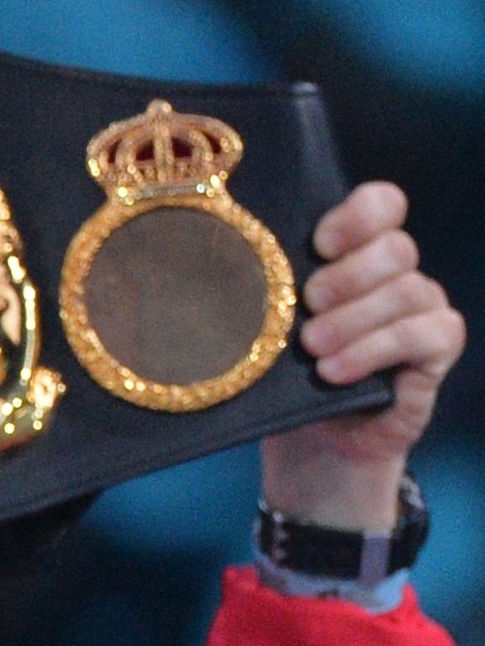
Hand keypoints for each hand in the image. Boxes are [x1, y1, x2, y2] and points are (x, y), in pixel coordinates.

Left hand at [263, 182, 464, 530]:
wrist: (314, 441)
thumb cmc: (286, 377)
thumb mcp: (268, 330)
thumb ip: (263, 294)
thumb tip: (210, 269)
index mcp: (356, 255)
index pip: (382, 205)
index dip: (358, 214)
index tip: (318, 243)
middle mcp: (396, 275)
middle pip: (395, 247)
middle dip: (348, 274)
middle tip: (308, 305)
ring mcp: (422, 308)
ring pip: (408, 289)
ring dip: (354, 319)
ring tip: (311, 348)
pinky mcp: (437, 347)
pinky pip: (426, 332)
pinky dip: (375, 350)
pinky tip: (334, 371)